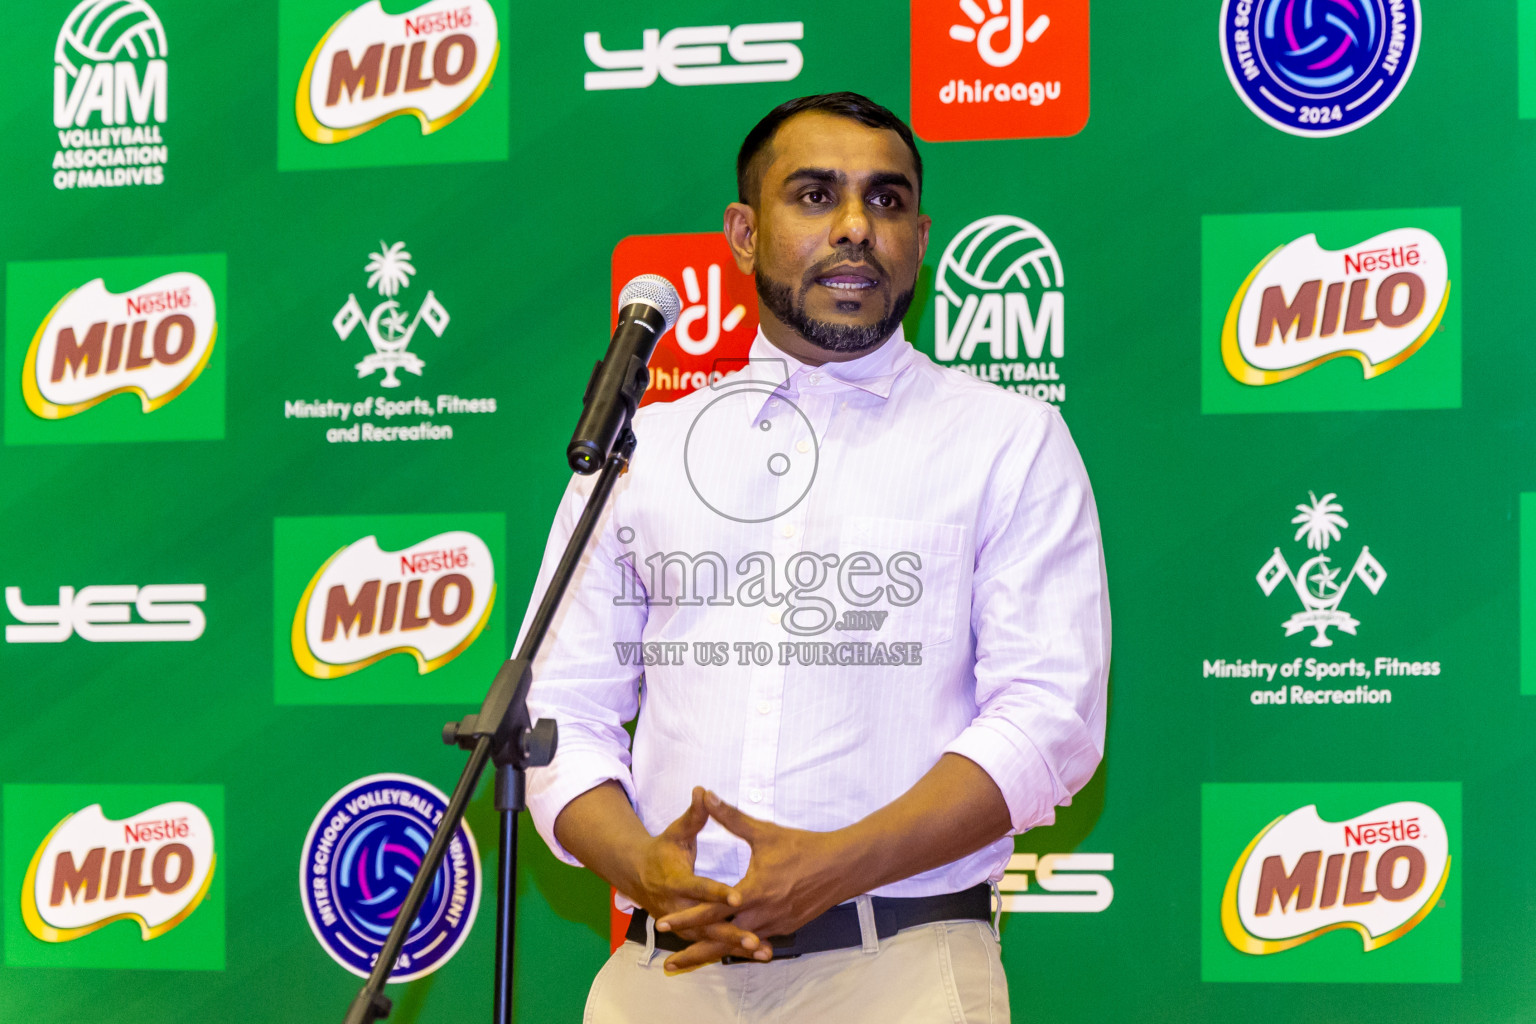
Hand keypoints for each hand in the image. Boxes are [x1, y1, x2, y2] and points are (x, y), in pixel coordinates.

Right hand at [626, 787, 767, 966]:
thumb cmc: (661, 851)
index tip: (738, 897)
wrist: (636, 875)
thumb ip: (694, 815)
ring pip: (711, 939)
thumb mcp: (677, 832)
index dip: (718, 893)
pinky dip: (732, 951)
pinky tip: (757, 953)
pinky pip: (712, 945)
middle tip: (755, 939)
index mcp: (676, 882)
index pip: (700, 889)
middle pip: (707, 924)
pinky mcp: (689, 934)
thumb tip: (703, 790)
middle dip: (731, 933)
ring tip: (762, 951)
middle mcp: (677, 909)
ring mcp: (682, 925)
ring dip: (735, 947)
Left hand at [656, 791, 856, 970]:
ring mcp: (775, 926)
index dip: (684, 918)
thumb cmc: (803, 847)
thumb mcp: (764, 832)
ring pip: (739, 945)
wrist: (843, 867)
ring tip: (692, 958)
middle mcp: (761, 915)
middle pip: (720, 940)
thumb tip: (705, 795)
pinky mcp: (786, 928)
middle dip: (693, 951)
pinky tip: (729, 950)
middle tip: (668, 962)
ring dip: (716, 951)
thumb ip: (731, 817)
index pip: (710, 910)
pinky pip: (757, 942)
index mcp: (752, 893)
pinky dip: (741, 947)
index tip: (661, 925)